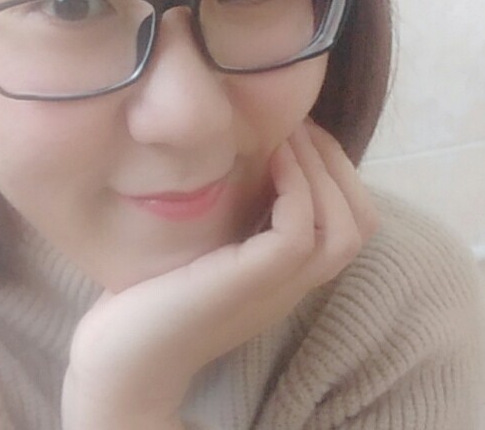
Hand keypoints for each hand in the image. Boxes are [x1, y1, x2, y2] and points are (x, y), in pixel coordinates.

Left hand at [61, 121, 378, 429]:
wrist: (123, 359)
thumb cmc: (154, 294)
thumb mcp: (208, 246)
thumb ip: (235, 217)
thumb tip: (245, 158)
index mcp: (287, 275)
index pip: (350, 223)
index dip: (337, 171)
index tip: (302, 132)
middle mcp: (293, 284)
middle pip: (360, 224)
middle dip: (338, 163)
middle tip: (301, 125)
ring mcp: (277, 287)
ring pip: (343, 229)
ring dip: (321, 169)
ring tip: (289, 134)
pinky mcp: (250, 282)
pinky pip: (299, 232)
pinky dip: (295, 187)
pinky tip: (270, 157)